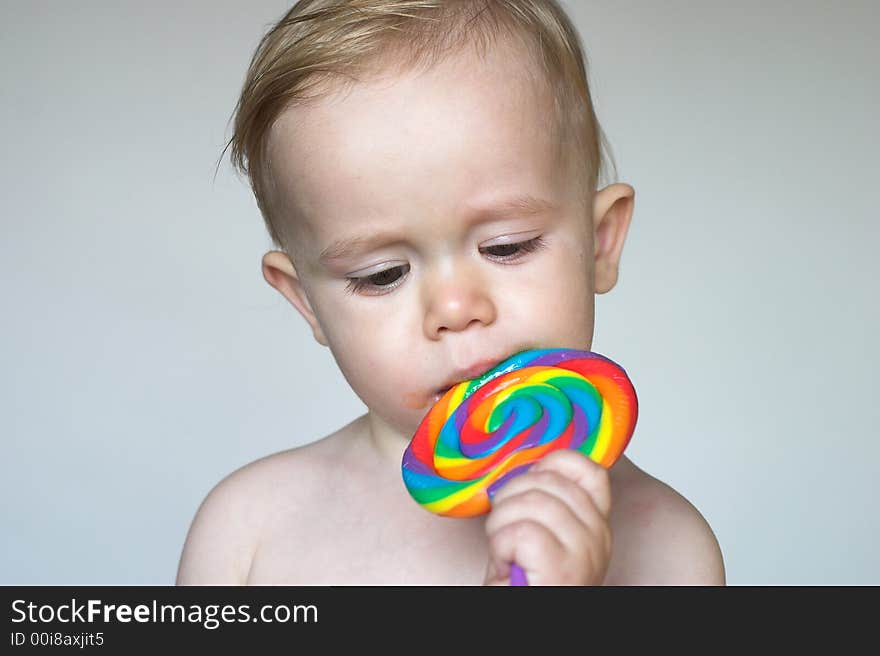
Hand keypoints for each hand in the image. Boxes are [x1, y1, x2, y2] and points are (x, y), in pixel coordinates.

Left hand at [482, 449, 612, 585]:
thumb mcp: (539, 533)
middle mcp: (599, 536)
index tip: (528, 483)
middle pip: (549, 481)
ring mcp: (585, 554)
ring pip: (534, 503)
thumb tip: (524, 464)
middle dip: (510, 496)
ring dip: (501, 522)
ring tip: (503, 547)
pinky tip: (506, 561)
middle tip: (503, 526)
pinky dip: (501, 543)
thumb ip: (541, 501)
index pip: (589, 469)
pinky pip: (523, 532)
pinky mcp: (563, 572)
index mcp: (594, 523)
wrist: (523, 620)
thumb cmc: (524, 584)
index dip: (552, 464)